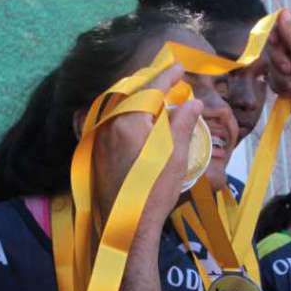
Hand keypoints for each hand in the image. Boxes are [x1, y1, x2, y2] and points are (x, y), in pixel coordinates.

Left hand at [92, 63, 203, 233]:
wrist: (127, 225)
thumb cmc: (155, 190)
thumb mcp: (175, 155)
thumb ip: (182, 123)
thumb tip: (192, 102)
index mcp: (129, 120)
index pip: (151, 89)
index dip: (167, 76)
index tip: (179, 66)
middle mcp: (110, 124)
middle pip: (130, 93)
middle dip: (150, 84)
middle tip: (168, 78)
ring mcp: (100, 138)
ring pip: (119, 107)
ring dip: (137, 98)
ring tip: (155, 95)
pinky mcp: (97, 152)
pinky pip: (112, 122)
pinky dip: (127, 114)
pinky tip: (138, 119)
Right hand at [266, 10, 290, 126]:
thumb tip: (283, 12)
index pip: (287, 22)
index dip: (277, 30)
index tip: (275, 40)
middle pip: (275, 42)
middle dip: (278, 57)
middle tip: (289, 67)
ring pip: (271, 62)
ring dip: (280, 75)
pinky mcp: (284, 80)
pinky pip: (271, 77)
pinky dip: (280, 85)